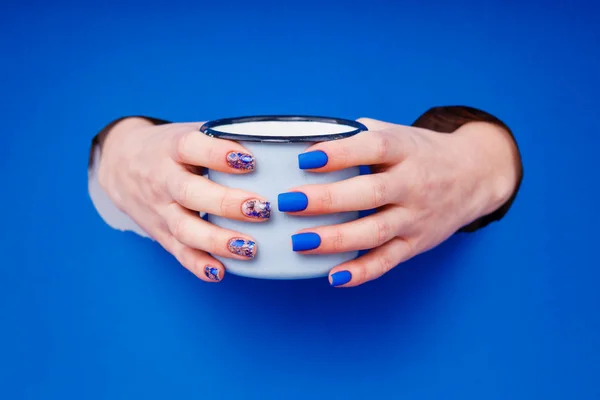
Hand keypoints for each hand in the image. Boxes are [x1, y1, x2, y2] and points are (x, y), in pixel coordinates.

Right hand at [97, 118, 271, 282]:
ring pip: (184, 228)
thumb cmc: (170, 148)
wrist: (120, 164)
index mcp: (171, 147)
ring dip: (217, 241)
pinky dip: (198, 265)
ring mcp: (159, 209)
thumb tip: (276, 142)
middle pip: (189, 193)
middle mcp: (162, 179)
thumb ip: (223, 137)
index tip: (250, 161)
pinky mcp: (160, 233)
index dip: (219, 154)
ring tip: (250, 247)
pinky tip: (220, 272)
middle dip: (227, 204)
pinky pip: (178, 252)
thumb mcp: (188, 132)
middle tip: (262, 209)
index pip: (191, 147)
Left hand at [279, 118, 519, 286]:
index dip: (339, 153)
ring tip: (300, 242)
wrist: (473, 175)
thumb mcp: (396, 133)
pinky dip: (362, 272)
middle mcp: (413, 183)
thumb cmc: (421, 153)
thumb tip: (307, 141)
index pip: (373, 148)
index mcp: (405, 150)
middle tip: (289, 202)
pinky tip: (334, 276)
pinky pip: (389, 261)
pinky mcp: (417, 243)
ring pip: (376, 232)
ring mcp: (416, 216)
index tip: (305, 159)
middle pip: (371, 194)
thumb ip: (357, 136)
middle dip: (327, 200)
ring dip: (336, 240)